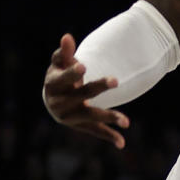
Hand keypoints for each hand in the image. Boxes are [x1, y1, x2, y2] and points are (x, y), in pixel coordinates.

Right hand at [42, 34, 128, 148]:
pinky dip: (109, 136)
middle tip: (116, 80)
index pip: (64, 78)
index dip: (73, 73)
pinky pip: (95, 131)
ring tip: (126, 121)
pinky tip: (122, 143)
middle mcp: (60, 103)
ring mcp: (70, 116)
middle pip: (81, 95)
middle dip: (98, 88)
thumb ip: (64, 52)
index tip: (84, 66)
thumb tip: (67, 37)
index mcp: (53, 85)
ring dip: (108, 116)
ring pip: (90, 116)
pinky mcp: (80, 125)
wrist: (53, 99)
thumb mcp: (59, 64)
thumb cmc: (59, 75)